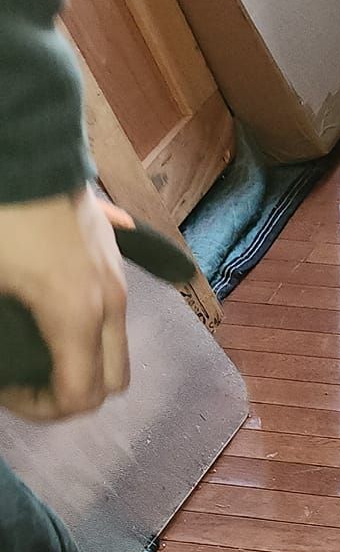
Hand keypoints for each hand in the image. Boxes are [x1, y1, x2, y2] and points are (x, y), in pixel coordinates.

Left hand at [0, 188, 132, 420]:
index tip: (7, 394)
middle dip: (72, 394)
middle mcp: (109, 303)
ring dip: (83, 360)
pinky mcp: (111, 255)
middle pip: (112, 383)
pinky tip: (53, 313)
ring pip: (115, 348)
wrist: (23, 141)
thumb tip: (1, 362)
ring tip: (38, 346)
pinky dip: (90, 330)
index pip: (79, 397)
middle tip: (30, 382)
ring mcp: (116, 278)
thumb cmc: (0, 213)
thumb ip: (2, 335)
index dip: (42, 410)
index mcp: (77, 315)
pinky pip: (112, 313)